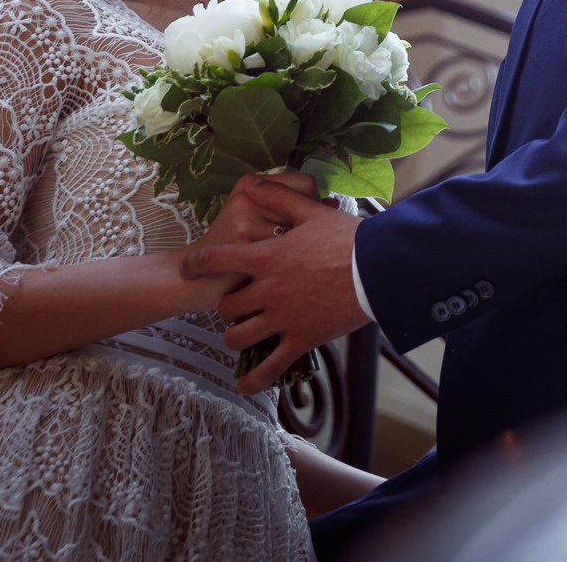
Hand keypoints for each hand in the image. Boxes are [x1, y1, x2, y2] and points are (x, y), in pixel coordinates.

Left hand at [179, 175, 369, 392]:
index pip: (216, 260)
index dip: (197, 264)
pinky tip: (244, 384)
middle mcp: (267, 290)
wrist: (379, 268)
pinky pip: (269, 367)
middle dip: (228, 305)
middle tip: (240, 303)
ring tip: (245, 332)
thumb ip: (278, 197)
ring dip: (237, 335)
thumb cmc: (348, 238)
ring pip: (238, 337)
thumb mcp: (312, 212)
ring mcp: (282, 318)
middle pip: (226, 307)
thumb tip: (251, 183)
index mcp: (267, 258)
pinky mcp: (301, 339)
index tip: (187, 268)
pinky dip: (253, 379)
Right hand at [181, 174, 320, 307]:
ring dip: (299, 252)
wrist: (192, 281)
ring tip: (286, 263)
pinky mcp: (243, 244)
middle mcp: (247, 195)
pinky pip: (284, 253)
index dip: (313, 208)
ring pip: (298, 232)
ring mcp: (245, 218)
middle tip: (299, 248)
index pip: (305, 185)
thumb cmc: (234, 252)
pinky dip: (289, 267)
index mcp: (249, 184)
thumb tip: (334, 203)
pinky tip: (278, 275)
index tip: (305, 226)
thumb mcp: (255, 220)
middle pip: (305, 207)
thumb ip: (290, 207)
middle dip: (308, 231)